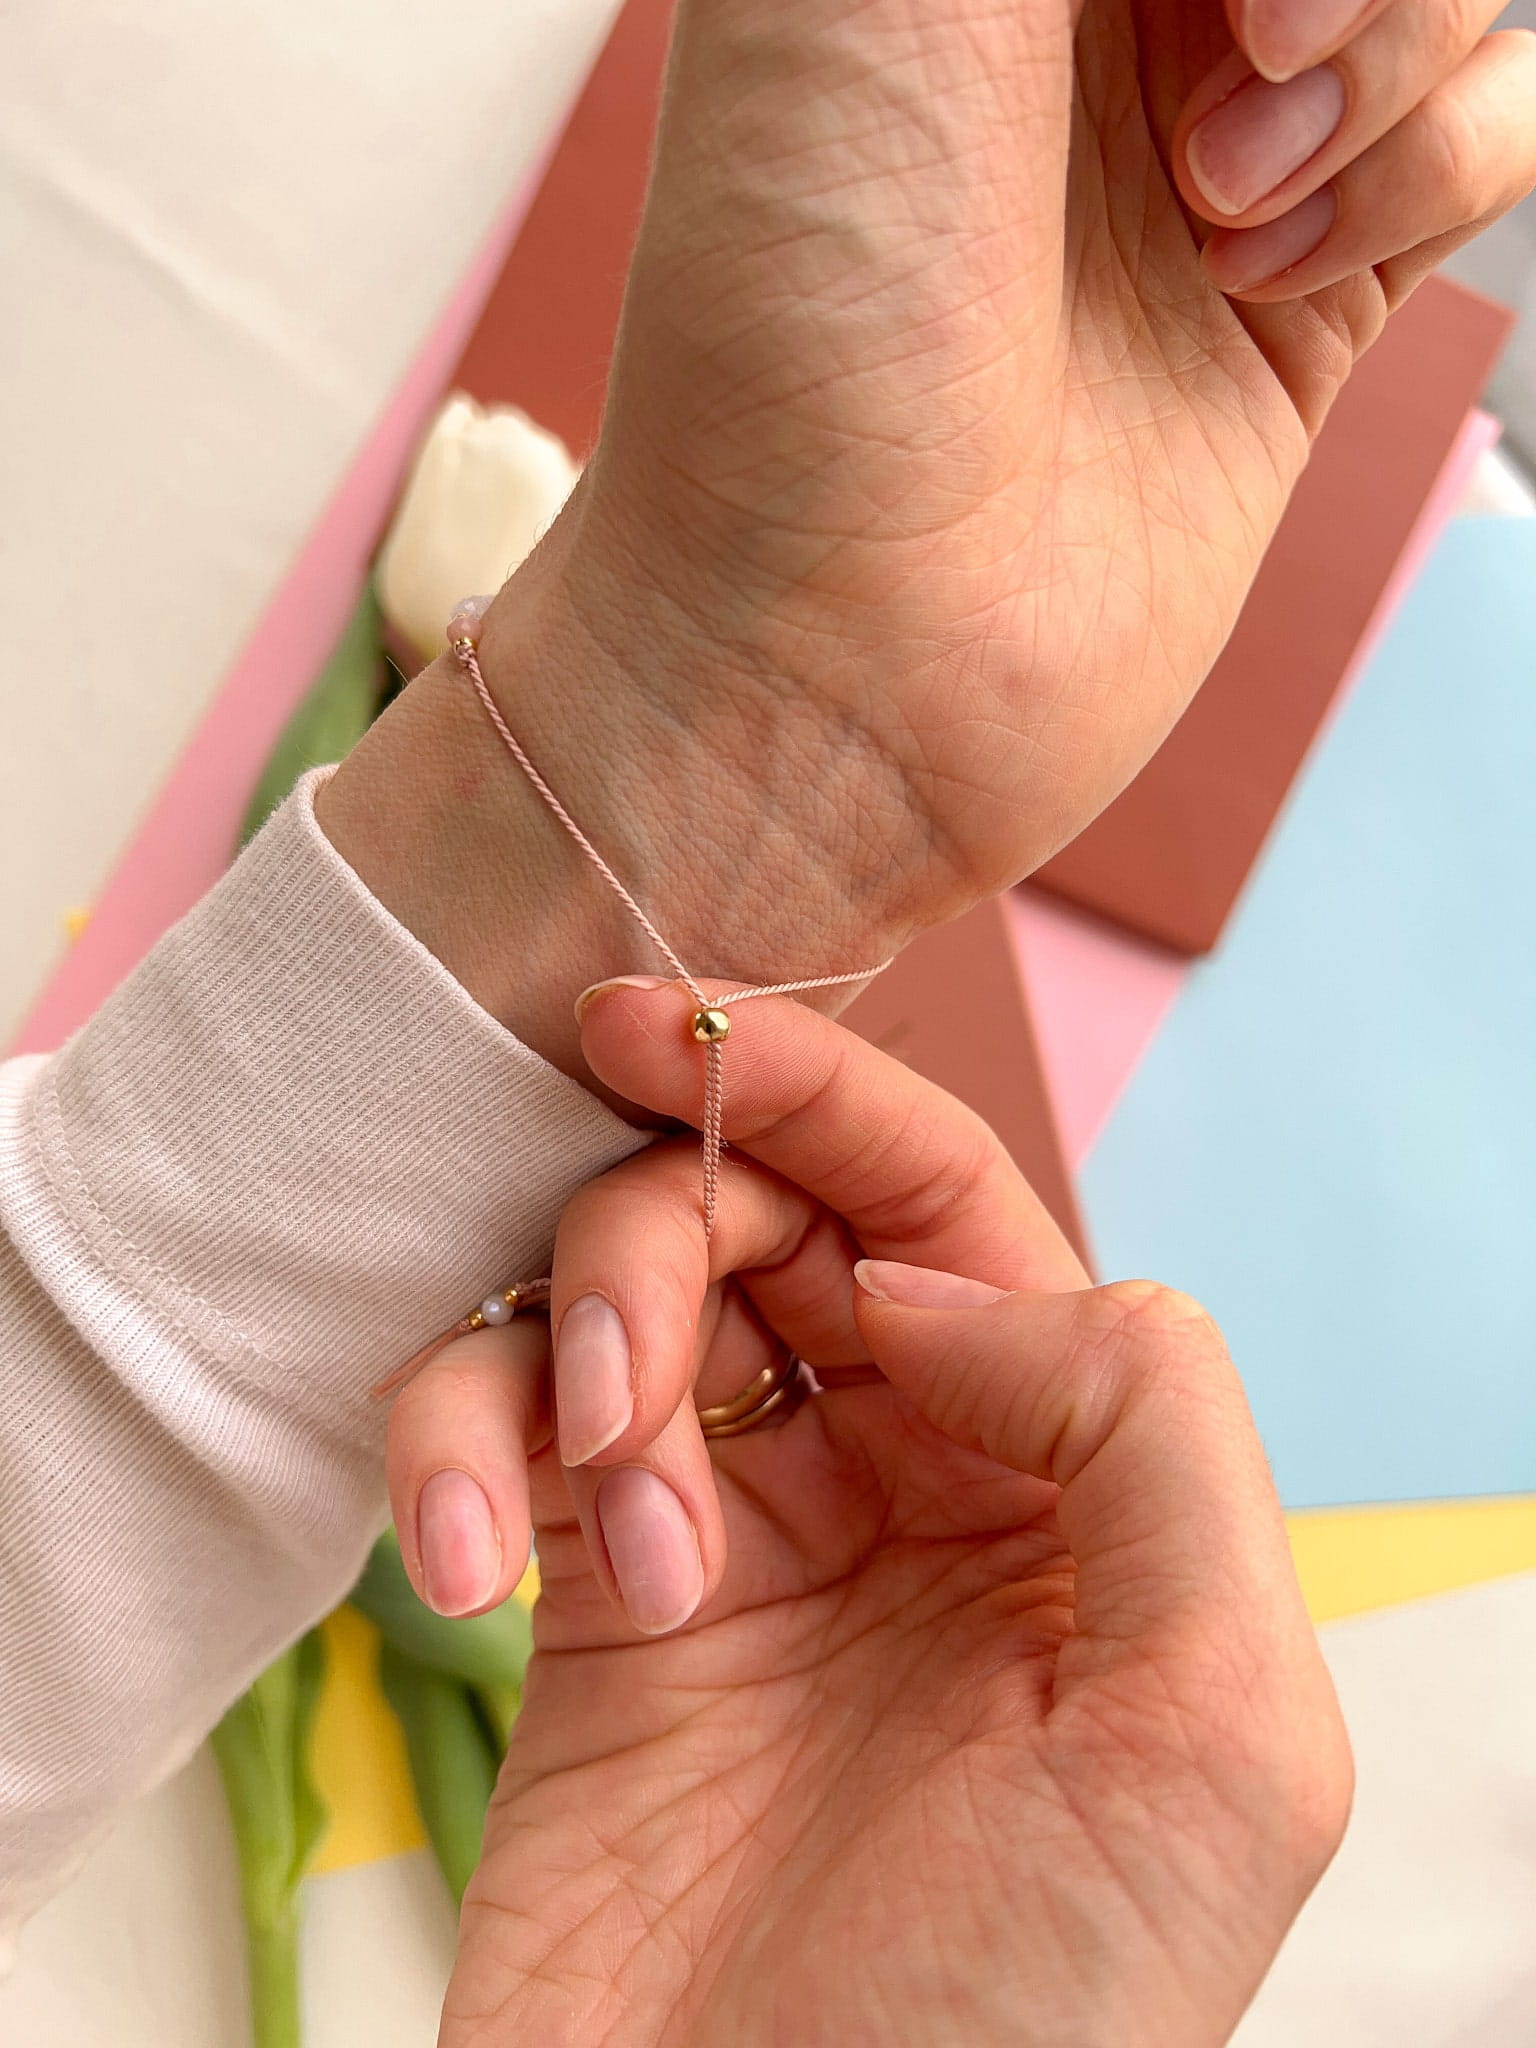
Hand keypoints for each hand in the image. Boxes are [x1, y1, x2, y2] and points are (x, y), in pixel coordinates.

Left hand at [320, 0, 1533, 1090]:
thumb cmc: (803, 328)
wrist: (844, 655)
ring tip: (1216, 209)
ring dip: (1386, 58)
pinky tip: (1263, 278)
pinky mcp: (1313, 293)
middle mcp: (1101, 24)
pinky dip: (1430, 166)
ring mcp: (1222, 145)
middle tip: (1246, 52)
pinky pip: (1496, 126)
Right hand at [386, 985, 1350, 2044]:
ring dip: (577, 1347)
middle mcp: (907, 1485)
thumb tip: (933, 1288)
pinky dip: (459, 1447)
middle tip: (629, 1368)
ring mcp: (734, 1535)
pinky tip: (477, 1572)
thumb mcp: (1219, 1731)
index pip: (945, 1207)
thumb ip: (1149, 1427)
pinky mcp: (574, 1600)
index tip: (669, 1030)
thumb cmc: (1019, 2032)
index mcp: (1072, 1486)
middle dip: (674, 1226)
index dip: (816, 1094)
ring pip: (616, 1294)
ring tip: (586, 1511)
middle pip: (765, 1221)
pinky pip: (491, 1423)